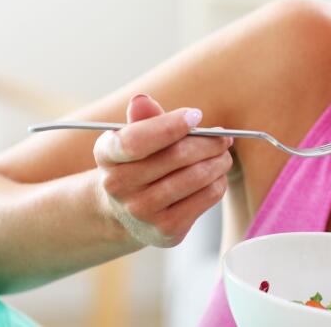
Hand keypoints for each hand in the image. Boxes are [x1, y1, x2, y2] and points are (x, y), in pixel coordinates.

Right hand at [93, 94, 232, 247]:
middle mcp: (118, 186)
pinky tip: (216, 176)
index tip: (195, 115)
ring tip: (223, 155)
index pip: (135, 140)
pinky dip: (219, 182)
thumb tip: (142, 101)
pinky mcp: (166, 229)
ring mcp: (141, 211)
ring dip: (219, 161)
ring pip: (197, 176)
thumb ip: (143, 118)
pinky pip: (207, 197)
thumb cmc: (138, 164)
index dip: (169, 125)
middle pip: (177, 156)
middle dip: (209, 142)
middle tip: (223, 137)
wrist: (125, 212)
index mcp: (107, 154)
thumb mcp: (134, 137)